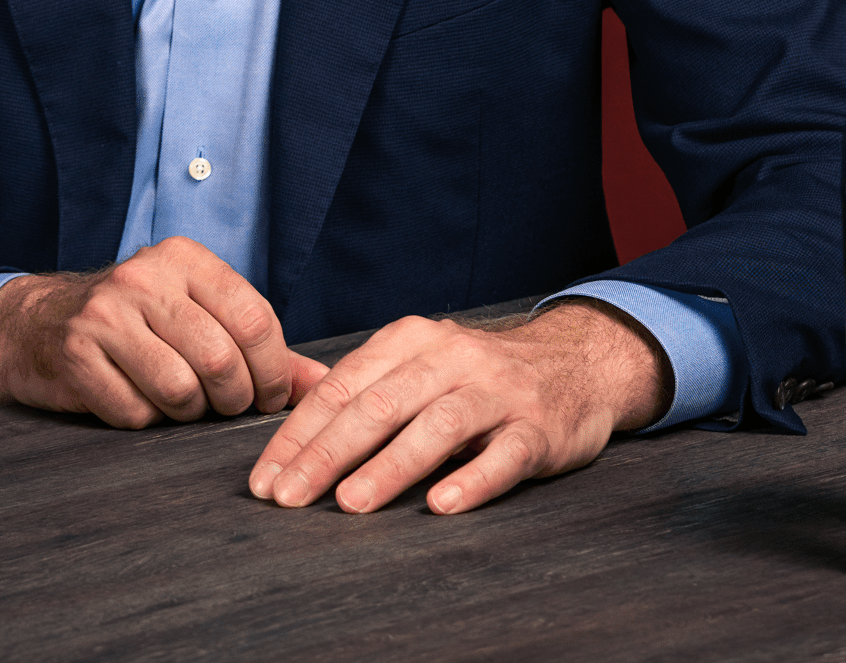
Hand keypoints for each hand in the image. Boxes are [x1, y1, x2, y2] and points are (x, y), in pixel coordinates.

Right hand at [0, 236, 321, 427]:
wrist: (35, 324)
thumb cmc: (135, 324)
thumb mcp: (197, 315)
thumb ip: (262, 347)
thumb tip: (323, 386)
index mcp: (186, 258)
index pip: (255, 319)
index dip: (273, 372)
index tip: (269, 398)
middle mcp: (145, 276)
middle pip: (221, 360)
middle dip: (234, 401)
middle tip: (225, 409)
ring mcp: (105, 312)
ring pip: (180, 390)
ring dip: (188, 414)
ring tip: (180, 404)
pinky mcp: (74, 352)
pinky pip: (134, 412)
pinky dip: (144, 421)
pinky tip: (136, 402)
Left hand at [246, 301, 666, 515]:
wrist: (578, 362)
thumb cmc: (480, 375)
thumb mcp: (421, 361)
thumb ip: (365, 388)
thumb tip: (291, 434)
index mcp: (411, 341)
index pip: (341, 389)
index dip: (299, 436)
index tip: (267, 479)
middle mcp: (452, 359)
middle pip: (379, 406)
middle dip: (327, 455)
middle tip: (291, 497)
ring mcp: (498, 393)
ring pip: (437, 427)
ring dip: (390, 466)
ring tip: (352, 502)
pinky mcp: (539, 428)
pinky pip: (504, 455)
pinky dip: (472, 480)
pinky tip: (442, 505)